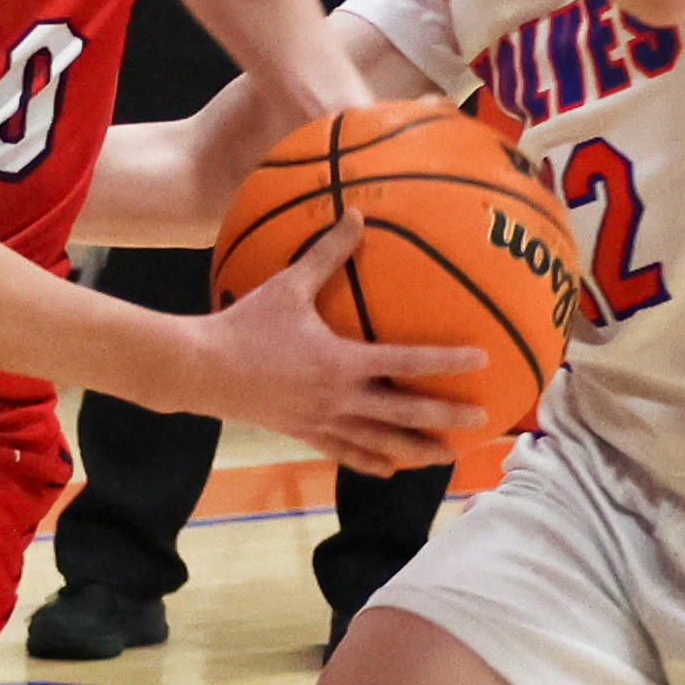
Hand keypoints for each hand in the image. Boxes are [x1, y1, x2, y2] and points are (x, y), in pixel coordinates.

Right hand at [178, 222, 484, 474]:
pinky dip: (371, 462)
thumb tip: (356, 215)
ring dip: (416, 450)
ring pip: (380, 442)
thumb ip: (327, 252)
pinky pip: (345, 452)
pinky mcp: (304, 433)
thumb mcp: (289, 285)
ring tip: (447, 456)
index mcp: (341, 362)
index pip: (405, 363)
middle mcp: (339, 398)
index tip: (481, 359)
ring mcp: (322, 421)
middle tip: (483, 418)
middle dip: (445, 417)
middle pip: (404, 413)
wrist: (201, 370)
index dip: (445, 362)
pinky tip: (390, 470)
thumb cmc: (245, 324)